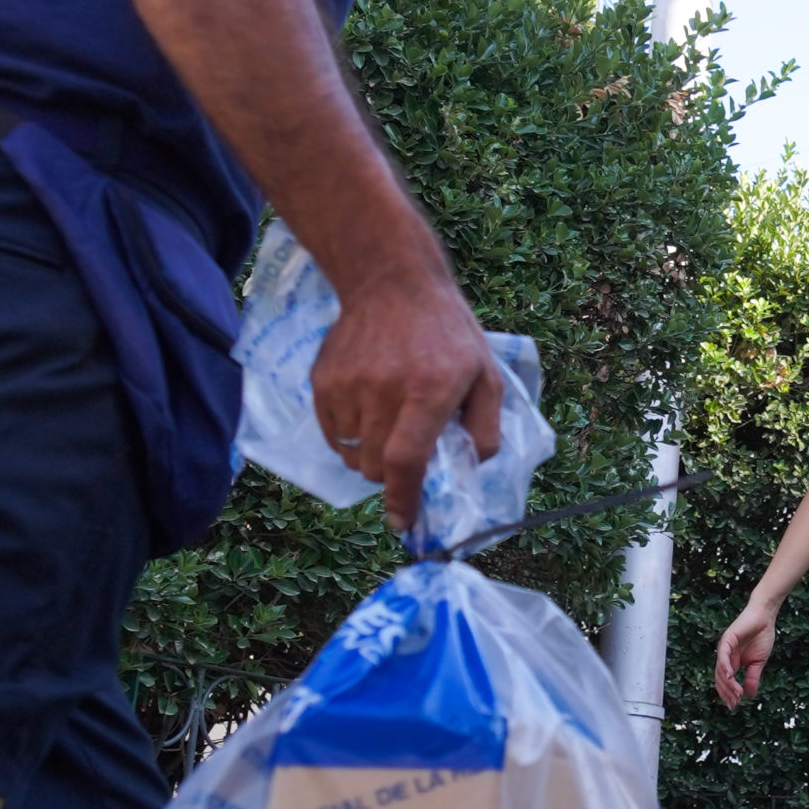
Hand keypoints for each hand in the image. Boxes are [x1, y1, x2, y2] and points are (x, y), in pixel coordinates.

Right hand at [311, 268, 502, 530]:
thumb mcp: (486, 376)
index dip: (403, 498)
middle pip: (375, 466)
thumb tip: (470, 468)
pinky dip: (349, 438)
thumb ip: (486, 427)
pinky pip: (331, 434)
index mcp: (429, 391)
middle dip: (392, 475)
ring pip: (351, 455)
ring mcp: (346, 385)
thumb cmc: (448, 336)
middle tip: (408, 452)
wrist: (393, 285)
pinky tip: (369, 411)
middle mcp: (383, 390)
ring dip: (370, 455)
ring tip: (389, 424)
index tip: (402, 523)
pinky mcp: (322, 380)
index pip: (406, 459)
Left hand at [714, 599, 778, 708]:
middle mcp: (725, 656)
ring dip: (728, 684)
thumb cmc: (762, 636)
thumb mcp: (758, 663)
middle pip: (720, 679)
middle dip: (727, 693)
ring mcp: (724, 648)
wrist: (765, 617)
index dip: (728, 694)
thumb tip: (748, 695)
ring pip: (720, 670)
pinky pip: (723, 656)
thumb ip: (752, 677)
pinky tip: (731, 677)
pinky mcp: (727, 640)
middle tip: (735, 704)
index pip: (725, 682)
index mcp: (731, 662)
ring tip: (736, 695)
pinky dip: (725, 667)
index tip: (735, 706)